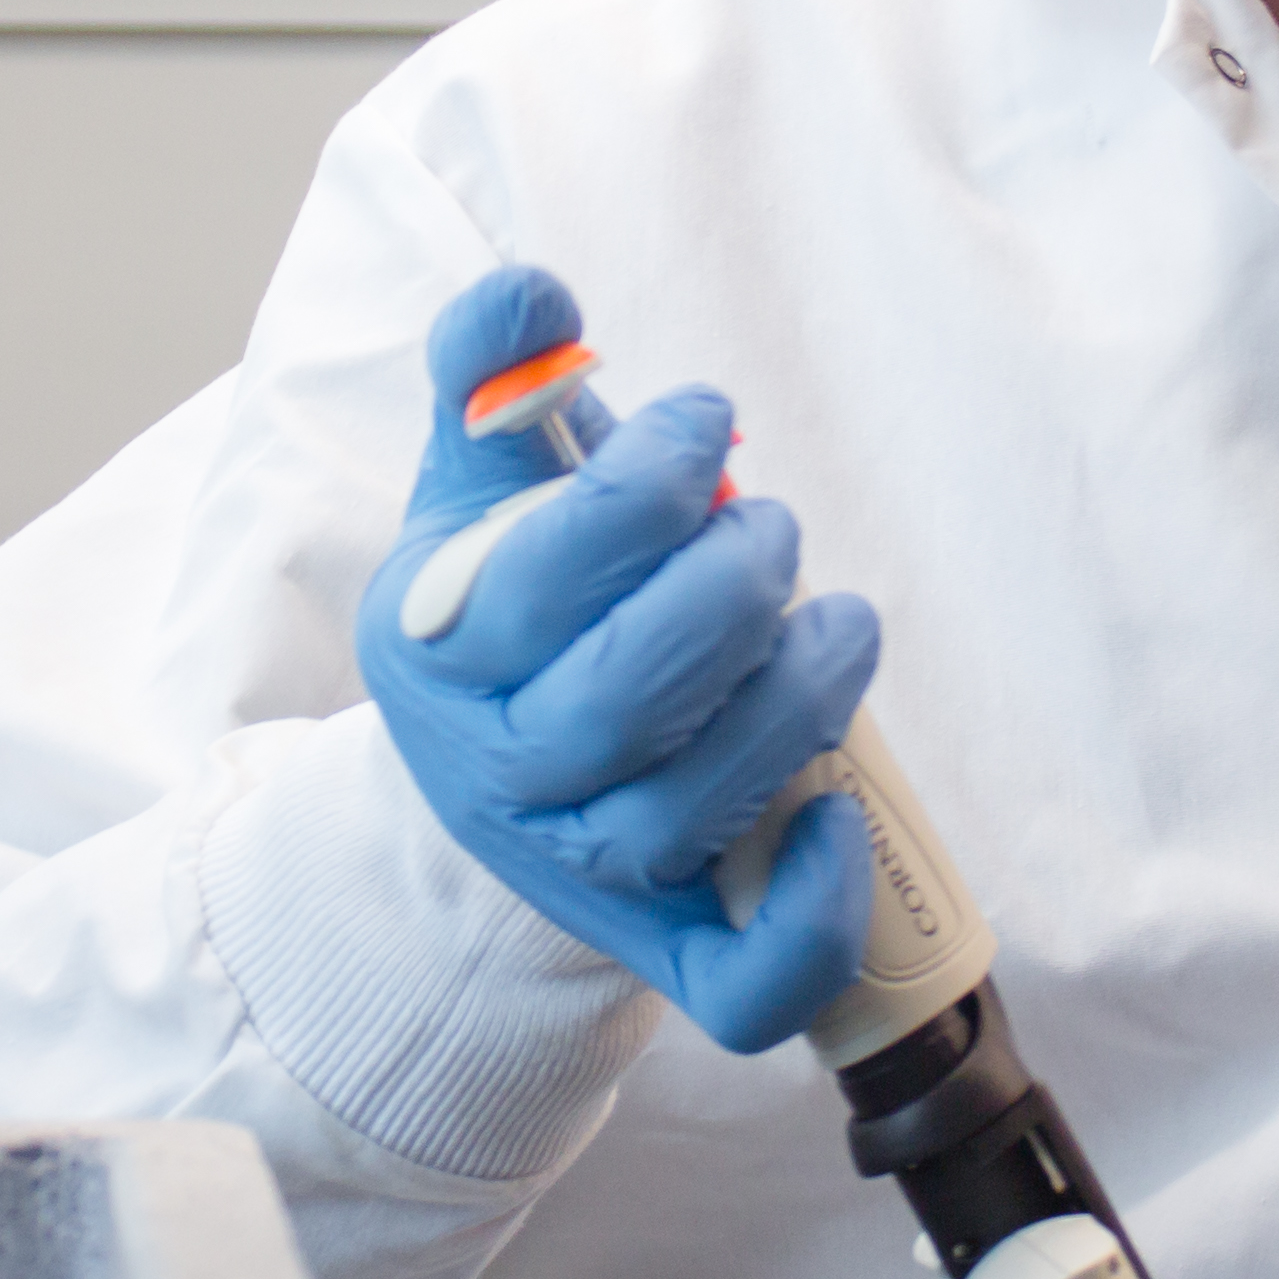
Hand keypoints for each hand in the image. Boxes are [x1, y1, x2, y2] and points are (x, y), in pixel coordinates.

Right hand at [358, 265, 879, 1052]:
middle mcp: (500, 774)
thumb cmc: (513, 609)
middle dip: (730, 591)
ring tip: (843, 621)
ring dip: (795, 700)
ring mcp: (582, 873)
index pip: (541, 573)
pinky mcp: (668, 948)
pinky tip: (839, 811)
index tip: (708, 425)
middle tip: (773, 529)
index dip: (643, 486)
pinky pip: (739, 982)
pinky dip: (803, 912)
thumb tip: (529, 295)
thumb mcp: (477, 488)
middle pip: (621, 700)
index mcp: (436, 650)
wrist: (492, 783)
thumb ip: (494, 376)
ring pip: (694, 811)